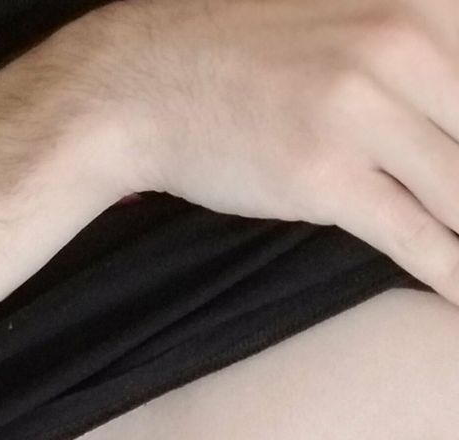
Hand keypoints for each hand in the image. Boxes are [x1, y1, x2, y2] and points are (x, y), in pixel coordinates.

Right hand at [71, 0, 458, 301]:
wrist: (149, 82)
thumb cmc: (255, 60)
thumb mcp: (361, 22)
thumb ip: (427, 59)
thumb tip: (458, 133)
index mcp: (430, 4)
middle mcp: (408, 42)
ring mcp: (365, 109)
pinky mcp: (326, 173)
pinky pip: (416, 234)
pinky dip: (454, 274)